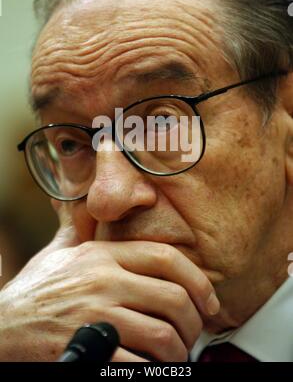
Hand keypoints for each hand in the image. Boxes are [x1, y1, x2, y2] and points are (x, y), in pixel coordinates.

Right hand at [0, 206, 219, 361]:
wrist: (0, 330)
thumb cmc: (33, 294)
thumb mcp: (58, 254)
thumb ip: (80, 230)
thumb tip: (91, 207)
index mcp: (101, 256)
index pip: (166, 258)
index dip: (198, 281)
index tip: (209, 301)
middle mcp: (102, 281)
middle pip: (173, 298)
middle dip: (194, 323)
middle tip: (193, 335)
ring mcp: (94, 317)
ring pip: (162, 335)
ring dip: (179, 352)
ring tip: (176, 356)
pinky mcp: (87, 352)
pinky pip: (139, 366)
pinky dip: (156, 371)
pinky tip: (155, 370)